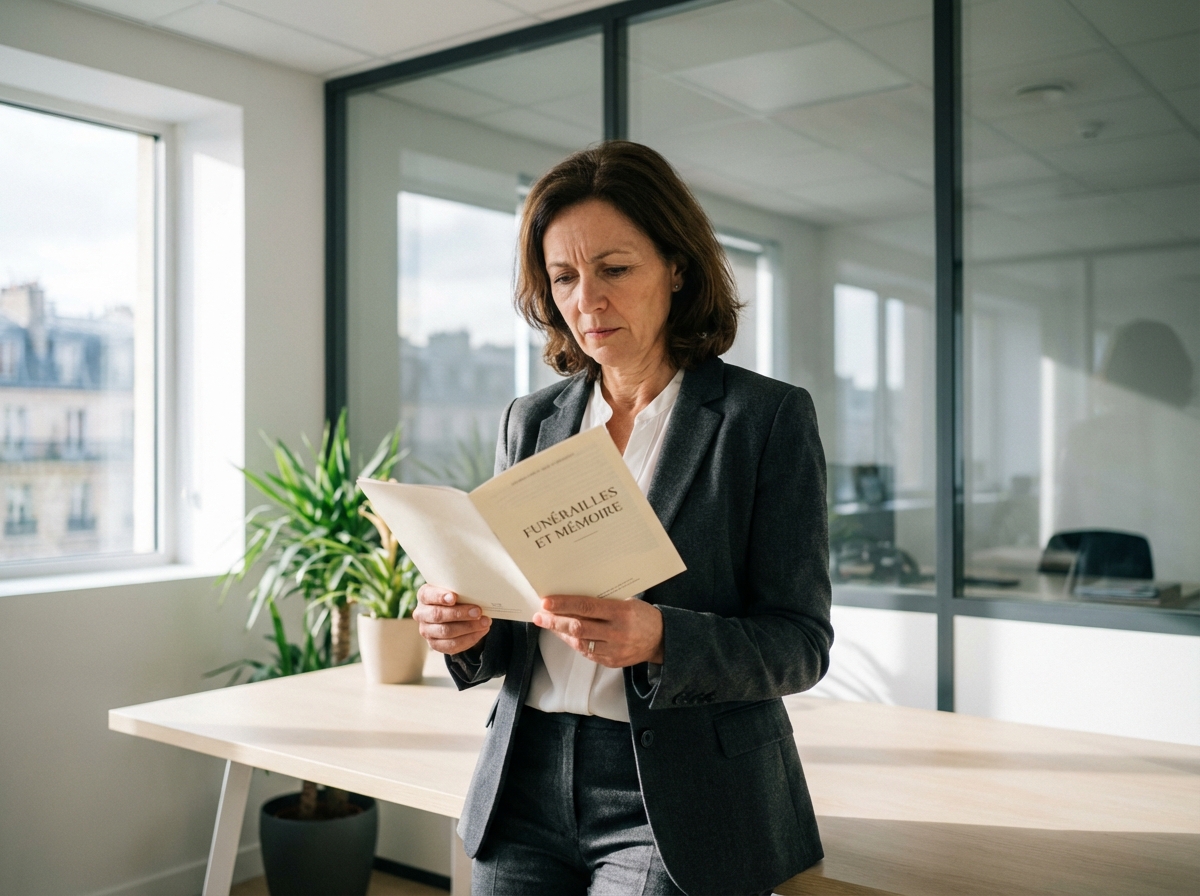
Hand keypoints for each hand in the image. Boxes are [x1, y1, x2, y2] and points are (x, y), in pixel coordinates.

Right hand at [414, 584, 491, 654]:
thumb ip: (461, 590)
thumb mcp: (455, 590)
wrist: (452, 615)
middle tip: (478, 612)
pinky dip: (469, 638)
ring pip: (446, 632)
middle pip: (438, 615)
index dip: (440, 597)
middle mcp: (421, 614)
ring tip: (485, 622)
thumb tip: (478, 592)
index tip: (454, 597)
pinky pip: (452, 645)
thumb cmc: (455, 598)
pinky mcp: (435, 644)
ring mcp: (426, 631)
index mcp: (424, 596)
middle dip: (460, 614)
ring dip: (468, 627)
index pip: (428, 595)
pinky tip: (481, 631)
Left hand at [533, 595, 663, 667]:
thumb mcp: (627, 602)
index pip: (587, 607)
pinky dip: (574, 643)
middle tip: (539, 615)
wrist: (662, 639)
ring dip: (561, 633)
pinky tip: (565, 635)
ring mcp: (614, 649)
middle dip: (555, 621)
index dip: (564, 605)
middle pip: (579, 627)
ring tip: (548, 624)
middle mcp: (617, 632)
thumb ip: (603, 603)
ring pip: (580, 642)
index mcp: (622, 612)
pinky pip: (587, 652)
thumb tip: (572, 600)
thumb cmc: (641, 615)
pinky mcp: (612, 662)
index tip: (546, 602)